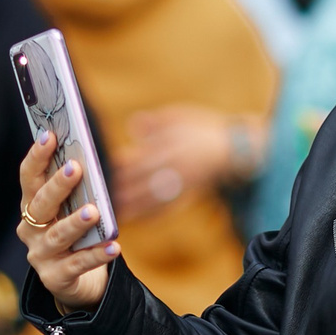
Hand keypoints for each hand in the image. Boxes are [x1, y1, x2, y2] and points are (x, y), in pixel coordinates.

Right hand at [17, 133, 118, 311]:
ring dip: (75, 222)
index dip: (37, 156)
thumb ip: (77, 189)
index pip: (29, 178)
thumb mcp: (73, 210)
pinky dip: (96, 255)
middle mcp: (30, 230)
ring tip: (94, 211)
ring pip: (57, 236)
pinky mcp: (54, 278)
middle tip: (75, 168)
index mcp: (32, 207)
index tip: (50, 135)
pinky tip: (113, 246)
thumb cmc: (77, 235)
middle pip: (41, 205)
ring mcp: (40, 255)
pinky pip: (77, 265)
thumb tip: (87, 158)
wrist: (78, 281)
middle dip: (57, 186)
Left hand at [111, 105, 250, 218]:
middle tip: (100, 193)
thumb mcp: (181, 116)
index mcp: (173, 142)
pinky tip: (135, 219)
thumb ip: (156, 122)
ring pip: (152, 197)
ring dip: (131, 205)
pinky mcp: (189, 195)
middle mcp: (177, 164)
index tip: (104, 167)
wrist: (235, 148)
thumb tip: (132, 125)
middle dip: (121, 186)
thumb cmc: (204, 128)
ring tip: (111, 209)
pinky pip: (167, 209)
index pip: (142, 154)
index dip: (122, 163)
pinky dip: (149, 216)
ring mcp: (183, 183)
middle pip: (143, 178)